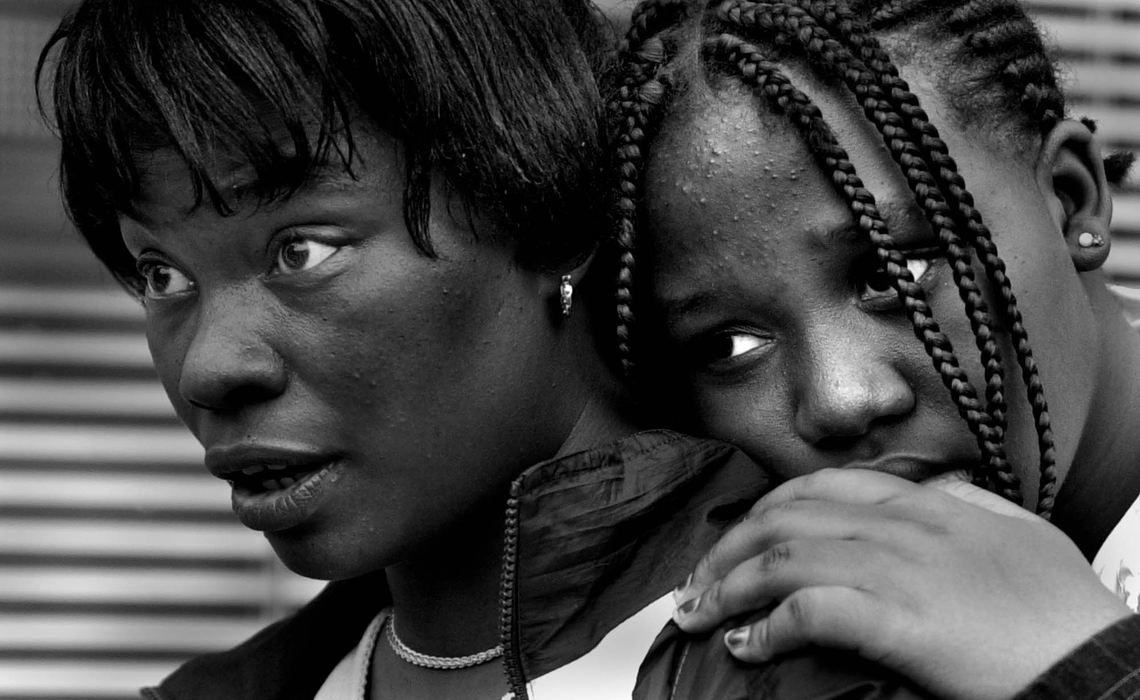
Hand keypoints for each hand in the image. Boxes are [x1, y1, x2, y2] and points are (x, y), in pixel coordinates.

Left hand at [671, 468, 1132, 699]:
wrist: (1094, 658)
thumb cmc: (1060, 606)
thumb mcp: (1013, 531)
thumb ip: (964, 503)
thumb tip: (933, 491)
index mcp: (922, 505)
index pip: (816, 487)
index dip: (761, 513)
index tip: (734, 544)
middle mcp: (899, 527)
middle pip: (782, 518)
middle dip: (726, 550)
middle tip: (698, 588)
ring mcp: (896, 570)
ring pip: (784, 558)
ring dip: (730, 589)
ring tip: (703, 618)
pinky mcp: (898, 620)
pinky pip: (810, 611)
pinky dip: (767, 627)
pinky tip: (748, 646)